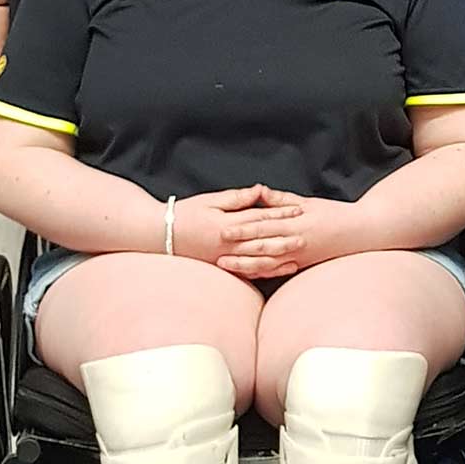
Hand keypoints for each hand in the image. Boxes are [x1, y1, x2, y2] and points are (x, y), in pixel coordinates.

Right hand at [171, 185, 302, 275]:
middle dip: (285, 239)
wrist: (158, 235)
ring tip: (297, 256)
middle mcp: (227, 245)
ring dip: (278, 259)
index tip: (299, 210)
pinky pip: (245, 273)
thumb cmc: (185, 214)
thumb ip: (237, 198)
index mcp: (226, 225)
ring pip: (256, 261)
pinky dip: (262, 272)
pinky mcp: (220, 268)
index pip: (259, 218)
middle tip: (306, 236)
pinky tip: (275, 271)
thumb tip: (260, 191)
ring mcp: (224, 259)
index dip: (280, 213)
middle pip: (261, 242)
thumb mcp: (211, 200)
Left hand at [216, 186, 358, 275]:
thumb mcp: (309, 202)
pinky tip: (246, 274)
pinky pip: (277, 271)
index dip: (243, 228)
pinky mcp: (301, 265)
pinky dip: (260, 273)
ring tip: (225, 265)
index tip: (224, 229)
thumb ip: (281, 200)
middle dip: (238, 250)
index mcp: (296, 223)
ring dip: (244, 265)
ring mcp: (298, 256)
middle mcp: (295, 242)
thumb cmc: (335, 214)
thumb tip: (259, 192)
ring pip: (266, 263)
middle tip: (215, 251)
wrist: (360, 233)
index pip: (264, 226)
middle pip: (261, 247)